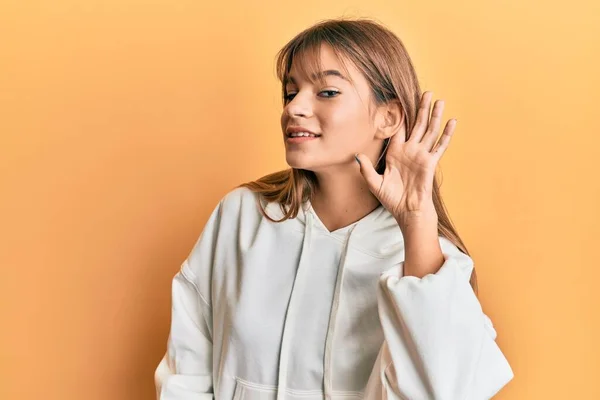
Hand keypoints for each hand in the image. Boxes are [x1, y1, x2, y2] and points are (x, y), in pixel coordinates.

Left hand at [356, 91, 456, 221]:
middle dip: (421, 108)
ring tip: (439, 100)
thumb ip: (365, 168)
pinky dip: (446, 133)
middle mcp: (410, 151)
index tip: (400, 99)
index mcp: (395, 153)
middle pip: (417, 124)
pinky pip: (440, 146)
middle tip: (426, 92)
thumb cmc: (391, 199)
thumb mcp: (374, 183)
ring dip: (435, 115)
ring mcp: (421, 155)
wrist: (406, 211)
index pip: (398, 129)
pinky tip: (452, 121)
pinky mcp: (431, 163)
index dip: (399, 115)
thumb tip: (355, 155)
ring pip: (430, 131)